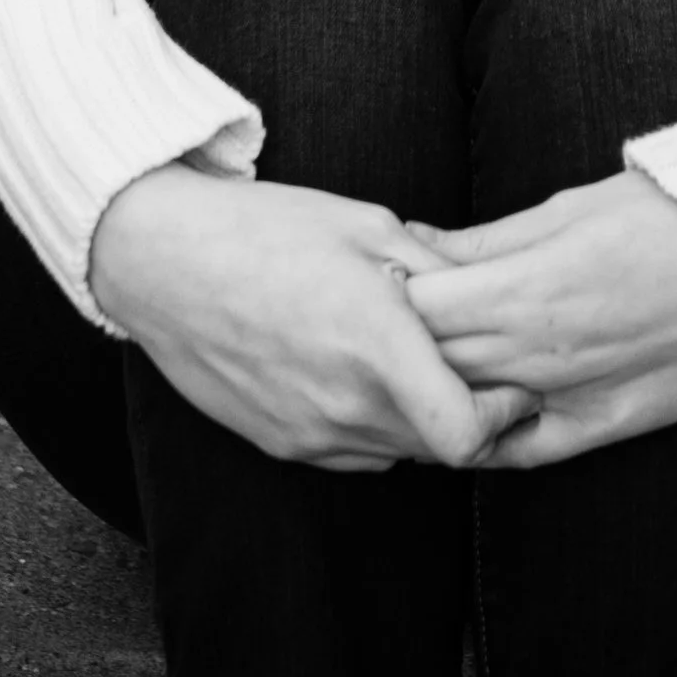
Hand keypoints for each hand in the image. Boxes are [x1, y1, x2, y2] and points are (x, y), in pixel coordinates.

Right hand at [89, 165, 539, 473]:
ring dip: (420, 422)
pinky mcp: (278, 442)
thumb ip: (433, 266)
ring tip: (416, 365)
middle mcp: (343, 404)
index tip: (514, 387)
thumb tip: (485, 289)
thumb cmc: (266, 229)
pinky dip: (373, 427)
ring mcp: (306, 432)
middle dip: (471, 415)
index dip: (502, 419)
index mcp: (375, 346)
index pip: (463, 435)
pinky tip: (360, 375)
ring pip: (395, 452)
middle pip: (438, 448)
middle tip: (483, 370)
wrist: (162, 260)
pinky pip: (350, 453)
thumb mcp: (365, 223)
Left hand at [397, 169, 676, 468]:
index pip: (416, 309)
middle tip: (390, 324)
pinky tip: (475, 416)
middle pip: (434, 364)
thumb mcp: (568, 207)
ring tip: (425, 362)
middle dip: (402, 343)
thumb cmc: (669, 214)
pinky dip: (492, 438)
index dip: (389, 293)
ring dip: (440, 388)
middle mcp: (539, 352)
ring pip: (471, 409)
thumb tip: (419, 244)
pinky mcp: (610, 424)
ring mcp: (574, 396)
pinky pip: (528, 452)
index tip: (380, 276)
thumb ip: (489, 239)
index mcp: (525, 287)